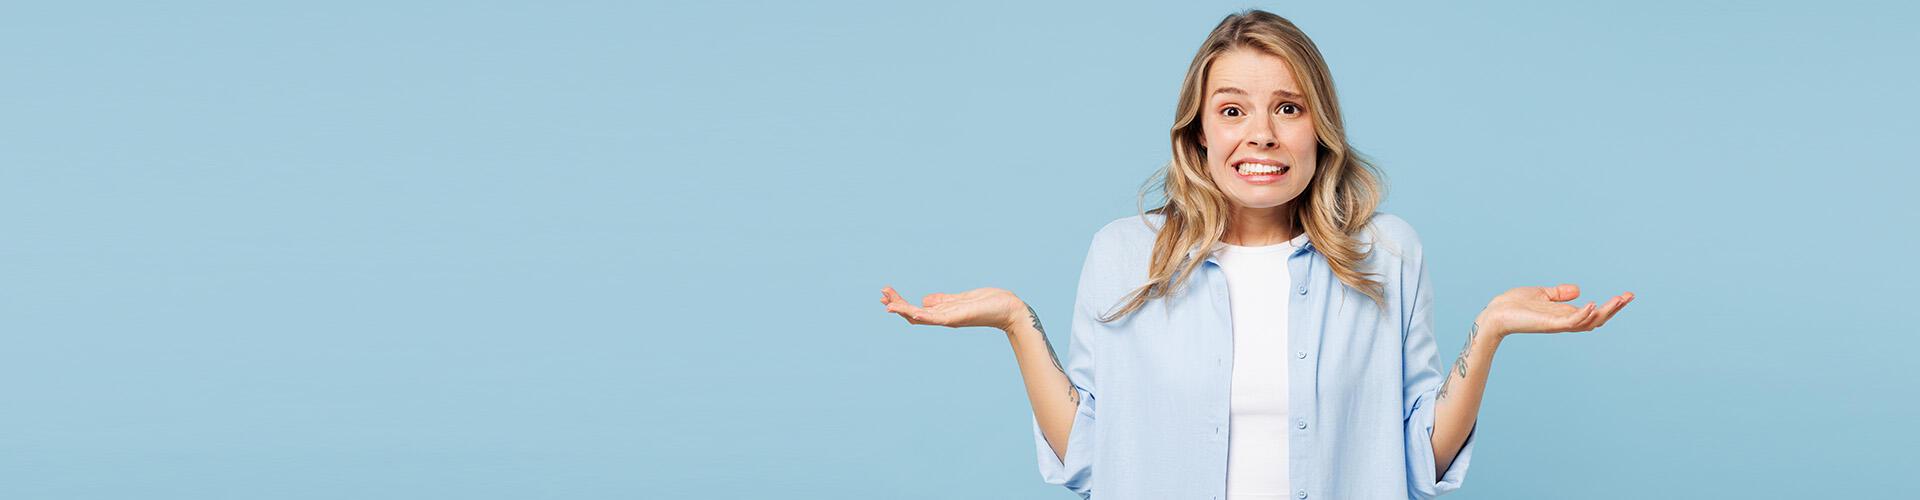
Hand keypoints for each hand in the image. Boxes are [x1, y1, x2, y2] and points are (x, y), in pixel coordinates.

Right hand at [880, 285, 1025, 331]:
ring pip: (921, 317)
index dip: (900, 304)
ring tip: (888, 306)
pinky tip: (911, 311)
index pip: (916, 310)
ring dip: (904, 311)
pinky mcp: (959, 317)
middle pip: (914, 315)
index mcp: (944, 313)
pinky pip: (937, 318)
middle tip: (882, 296)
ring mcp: (950, 319)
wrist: (1009, 309)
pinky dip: (923, 316)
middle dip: (897, 306)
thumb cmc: (989, 304)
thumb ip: (943, 300)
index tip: (886, 294)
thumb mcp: (961, 299)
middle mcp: (944, 318)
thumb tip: (924, 300)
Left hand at [1478, 283, 1632, 337]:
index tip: (1626, 295)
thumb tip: (1578, 290)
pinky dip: (1584, 314)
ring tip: (1619, 299)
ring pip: (1589, 322)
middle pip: (1597, 319)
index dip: (1611, 305)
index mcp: (1564, 314)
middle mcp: (1564, 321)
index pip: (1594, 313)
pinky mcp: (1549, 324)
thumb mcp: (1541, 294)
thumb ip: (1559, 293)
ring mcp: (1558, 324)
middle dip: (1615, 309)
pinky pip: (1571, 322)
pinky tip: (1593, 303)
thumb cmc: (1514, 305)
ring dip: (1605, 311)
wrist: (1494, 313)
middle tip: (1629, 296)